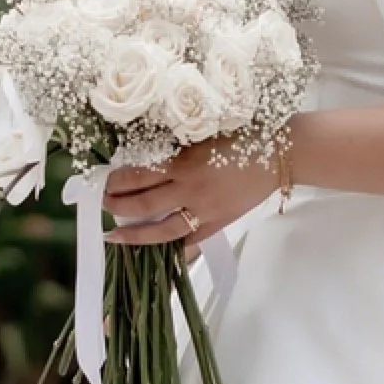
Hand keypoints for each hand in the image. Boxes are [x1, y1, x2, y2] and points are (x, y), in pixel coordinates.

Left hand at [105, 138, 282, 247]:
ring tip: (115, 234)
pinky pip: (190, 241)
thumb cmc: (243, 135)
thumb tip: (145, 160)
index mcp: (184, 163)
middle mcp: (190, 190)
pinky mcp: (219, 222)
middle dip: (118, 206)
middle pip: (143, 204)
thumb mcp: (202, 133)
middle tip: (103, 205)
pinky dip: (171, 247)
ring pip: (161, 229)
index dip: (116, 181)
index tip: (103, 182)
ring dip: (135, 233)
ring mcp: (205, 210)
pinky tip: (155, 250)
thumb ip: (176, 149)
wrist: (280, 154)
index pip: (138, 175)